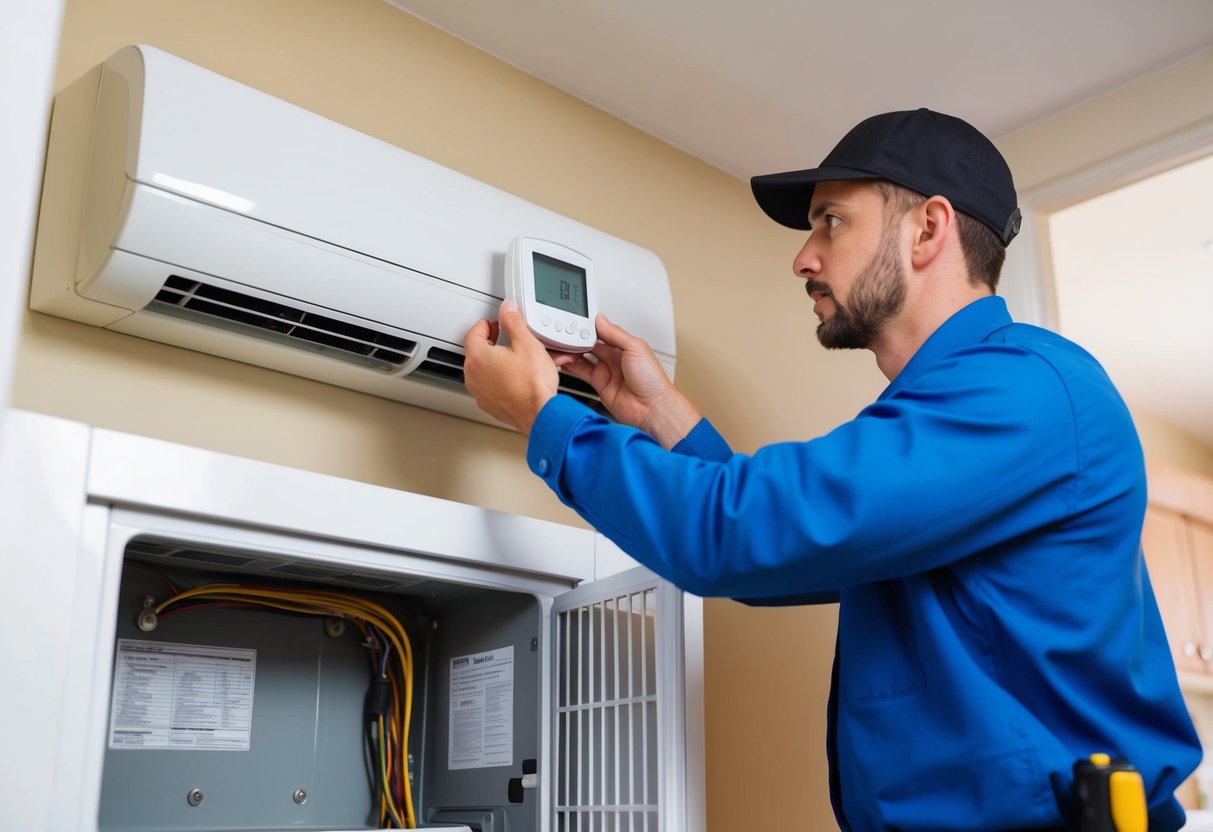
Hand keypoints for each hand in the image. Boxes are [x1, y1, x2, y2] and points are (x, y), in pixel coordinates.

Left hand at [463, 300, 558, 433]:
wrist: (540, 413)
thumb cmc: (533, 385)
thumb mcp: (527, 343)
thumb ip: (514, 322)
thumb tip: (507, 309)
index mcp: (479, 357)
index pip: (474, 333)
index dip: (485, 324)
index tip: (493, 323)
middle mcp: (473, 375)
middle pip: (475, 351)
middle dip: (488, 341)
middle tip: (500, 336)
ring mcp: (479, 392)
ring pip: (480, 370)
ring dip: (491, 361)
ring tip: (509, 357)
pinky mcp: (488, 404)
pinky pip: (487, 386)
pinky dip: (496, 378)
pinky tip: (512, 376)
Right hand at [554, 314, 700, 448]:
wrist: (651, 407)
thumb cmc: (652, 380)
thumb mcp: (635, 348)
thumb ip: (615, 334)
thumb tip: (600, 320)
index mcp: (623, 346)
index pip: (600, 332)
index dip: (587, 328)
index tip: (574, 323)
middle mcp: (613, 358)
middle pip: (589, 344)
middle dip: (575, 339)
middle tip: (562, 335)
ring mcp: (605, 371)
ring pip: (582, 357)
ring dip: (570, 352)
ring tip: (559, 347)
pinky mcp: (599, 385)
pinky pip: (581, 372)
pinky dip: (570, 366)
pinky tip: (562, 360)